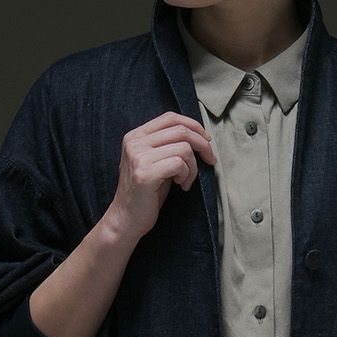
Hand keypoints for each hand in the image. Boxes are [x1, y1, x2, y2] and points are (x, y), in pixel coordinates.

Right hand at [104, 110, 217, 244]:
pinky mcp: (145, 173)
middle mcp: (135, 142)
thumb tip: (199, 136)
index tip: (207, 141)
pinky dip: (187, 176)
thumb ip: (168, 146)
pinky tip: (181, 186)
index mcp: (135, 136)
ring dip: (193, 167)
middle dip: (202, 146)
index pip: (170, 118)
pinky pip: (179, 164)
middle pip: (180, 130)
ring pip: (183, 148)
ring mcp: (138, 157)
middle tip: (210, 161)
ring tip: (186, 181)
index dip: (193, 126)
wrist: (126, 219)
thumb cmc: (146, 193)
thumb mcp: (155, 162)